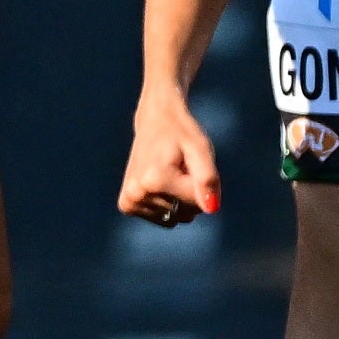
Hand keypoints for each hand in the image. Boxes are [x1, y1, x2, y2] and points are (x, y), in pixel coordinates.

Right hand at [117, 92, 219, 224]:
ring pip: (173, 218)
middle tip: (179, 168)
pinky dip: (166, 204)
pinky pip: (161, 218)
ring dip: (178, 198)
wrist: (154, 120)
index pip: (196, 204)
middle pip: (184, 213)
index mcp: (154, 180)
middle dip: (189, 194)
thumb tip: (211, 209)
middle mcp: (137, 193)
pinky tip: (160, 183)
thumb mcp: (200, 150)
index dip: (201, 186)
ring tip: (169, 173)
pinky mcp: (127, 205)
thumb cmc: (181, 134)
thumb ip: (208, 179)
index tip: (190, 164)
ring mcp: (130, 201)